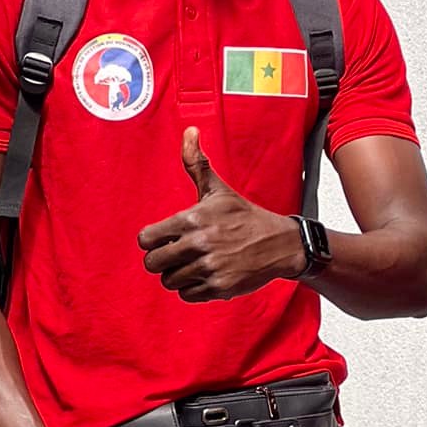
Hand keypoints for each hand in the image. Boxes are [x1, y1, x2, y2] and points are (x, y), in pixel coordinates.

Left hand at [137, 129, 305, 301]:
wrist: (279, 244)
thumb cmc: (244, 216)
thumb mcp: (218, 190)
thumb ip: (197, 163)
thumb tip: (190, 131)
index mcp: (192, 219)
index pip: (146, 239)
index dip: (152, 240)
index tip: (165, 239)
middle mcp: (199, 244)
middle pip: (153, 263)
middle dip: (162, 260)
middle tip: (176, 255)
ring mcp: (209, 267)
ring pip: (169, 281)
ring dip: (177, 275)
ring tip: (193, 265)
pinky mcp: (219, 287)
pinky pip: (187, 295)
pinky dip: (192, 289)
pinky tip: (205, 276)